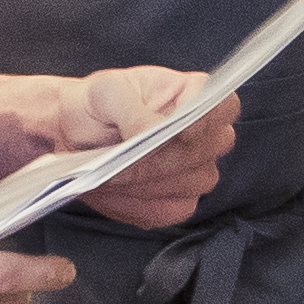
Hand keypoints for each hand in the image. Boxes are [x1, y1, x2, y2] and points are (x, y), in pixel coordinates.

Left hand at [41, 67, 238, 229]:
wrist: (79, 132)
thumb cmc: (100, 104)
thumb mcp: (108, 92)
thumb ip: (134, 110)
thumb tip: (154, 131)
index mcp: (195, 94)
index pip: (224, 107)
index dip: (209, 120)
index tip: (183, 130)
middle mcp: (205, 135)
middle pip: (206, 152)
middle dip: (160, 159)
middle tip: (120, 159)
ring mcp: (196, 170)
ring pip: (189, 184)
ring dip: (146, 183)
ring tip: (109, 176)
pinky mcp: (179, 201)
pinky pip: (170, 211)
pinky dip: (138, 205)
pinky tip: (113, 192)